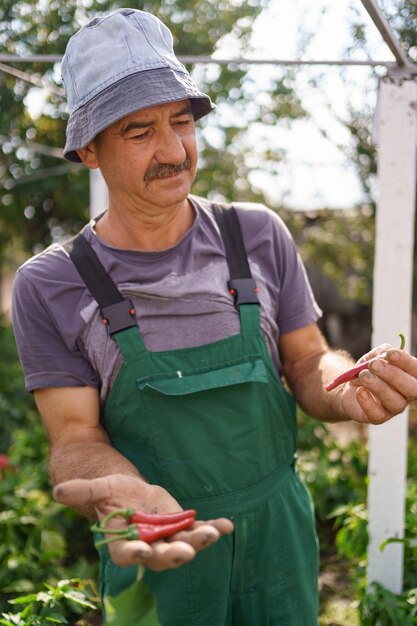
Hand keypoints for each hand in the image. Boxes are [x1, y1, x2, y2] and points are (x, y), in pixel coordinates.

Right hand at [53, 474, 233, 571]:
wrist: (127, 493)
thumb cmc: (108, 493)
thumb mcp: (96, 489)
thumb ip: (81, 492)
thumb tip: (57, 491)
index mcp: (122, 543)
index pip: (127, 554)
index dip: (133, 553)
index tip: (142, 551)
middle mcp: (147, 546)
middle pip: (161, 555)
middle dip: (174, 554)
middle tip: (186, 552)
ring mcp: (167, 538)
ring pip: (184, 543)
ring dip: (199, 541)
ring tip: (214, 533)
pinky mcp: (182, 527)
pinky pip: (199, 530)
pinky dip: (214, 528)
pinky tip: (228, 525)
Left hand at [337, 344, 416, 423]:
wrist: (349, 388)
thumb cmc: (367, 370)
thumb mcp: (373, 357)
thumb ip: (381, 353)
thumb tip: (386, 354)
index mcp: (409, 377)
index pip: (416, 370)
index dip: (406, 362)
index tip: (391, 354)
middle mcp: (406, 394)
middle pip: (413, 389)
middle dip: (394, 375)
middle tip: (374, 365)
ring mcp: (393, 408)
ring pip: (396, 403)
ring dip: (378, 386)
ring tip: (363, 375)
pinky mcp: (378, 418)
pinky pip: (377, 414)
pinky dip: (368, 402)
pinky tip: (360, 391)